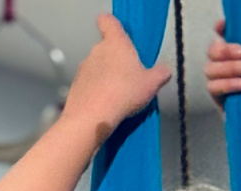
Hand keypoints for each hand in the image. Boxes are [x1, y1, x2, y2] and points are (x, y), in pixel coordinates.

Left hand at [64, 14, 171, 141]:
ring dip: (104, 76)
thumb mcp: (150, 84)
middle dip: (114, 59)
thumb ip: (160, 74)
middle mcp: (97, 50)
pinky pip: (88, 83)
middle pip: (105, 48)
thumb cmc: (124, 92)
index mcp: (115, 43)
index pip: (108, 22)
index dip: (111, 25)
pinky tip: (102, 105)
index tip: (117, 35)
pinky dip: (94, 90)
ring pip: (96, 67)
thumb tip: (165, 70)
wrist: (92, 117)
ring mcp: (83, 67)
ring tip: (114, 95)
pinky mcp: (75, 85)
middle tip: (126, 76)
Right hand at [204, 19, 240, 130]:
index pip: (230, 37)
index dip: (223, 29)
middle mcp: (234, 67)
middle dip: (224, 49)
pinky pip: (212, 87)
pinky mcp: (221, 101)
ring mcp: (225, 84)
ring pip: (210, 68)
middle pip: (213, 50)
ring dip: (226, 67)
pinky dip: (225, 84)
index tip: (224, 27)